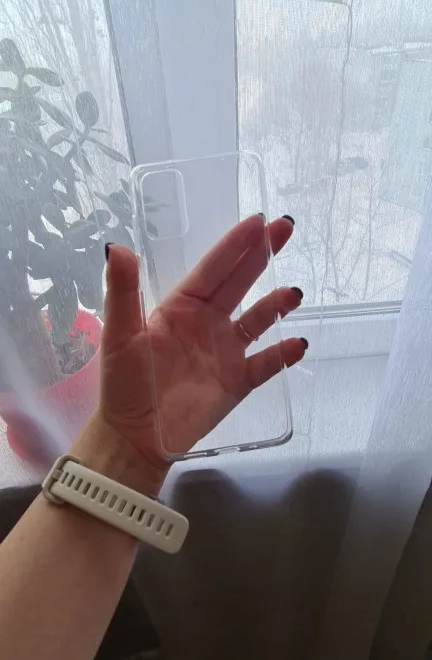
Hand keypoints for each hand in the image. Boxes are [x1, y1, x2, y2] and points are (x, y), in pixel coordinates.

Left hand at [97, 215, 305, 486]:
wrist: (135, 438)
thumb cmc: (124, 384)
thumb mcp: (120, 335)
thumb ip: (122, 292)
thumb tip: (117, 247)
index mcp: (180, 307)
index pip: (212, 269)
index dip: (234, 244)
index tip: (257, 221)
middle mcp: (206, 323)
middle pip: (239, 282)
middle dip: (261, 255)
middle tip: (286, 228)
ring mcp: (225, 352)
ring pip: (257, 319)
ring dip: (276, 304)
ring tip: (294, 292)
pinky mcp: (237, 382)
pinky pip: (266, 363)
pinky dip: (283, 354)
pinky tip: (297, 343)